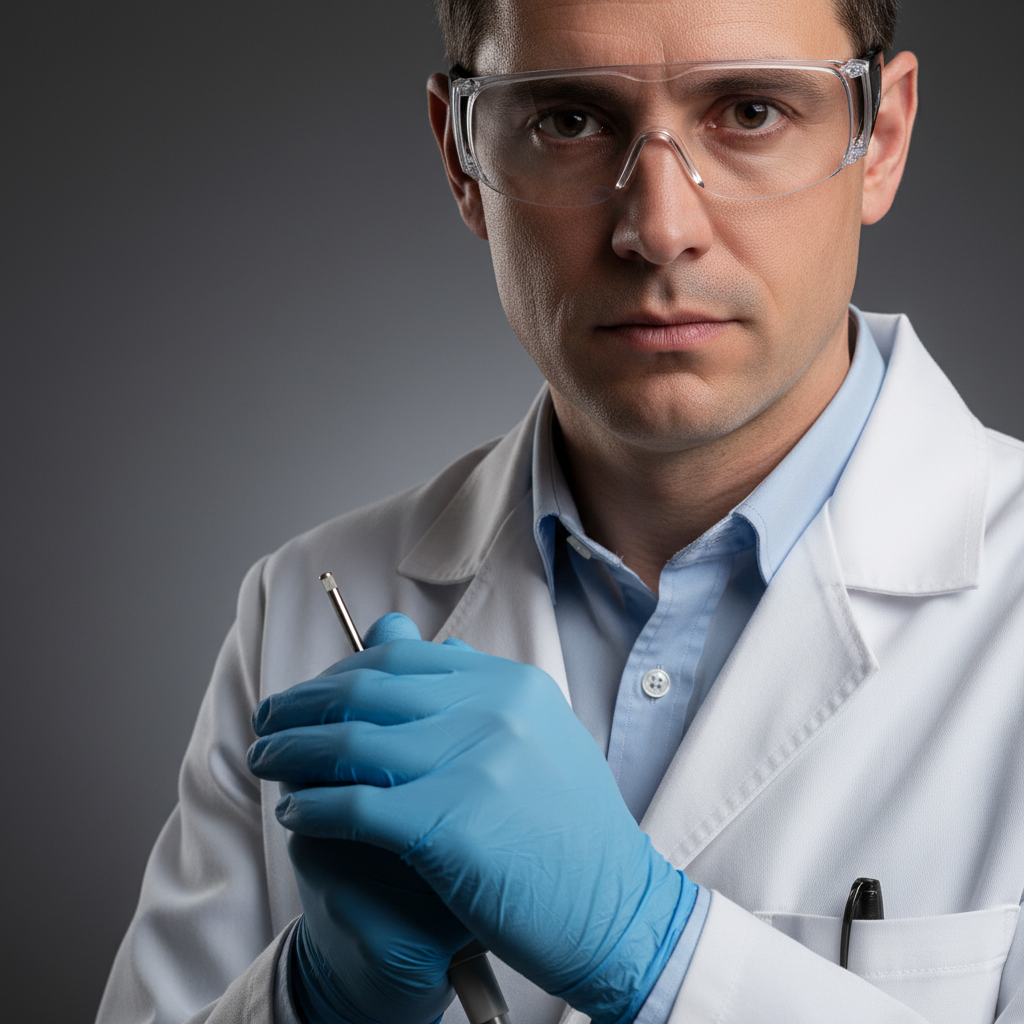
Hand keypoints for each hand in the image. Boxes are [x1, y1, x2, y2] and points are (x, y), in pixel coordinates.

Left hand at [249, 615, 697, 1023]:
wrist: (619, 910)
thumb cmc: (572, 833)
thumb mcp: (537, 740)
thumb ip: (469, 692)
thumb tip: (390, 637)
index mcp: (512, 685)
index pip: (401, 658)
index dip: (341, 673)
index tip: (312, 694)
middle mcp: (493, 711)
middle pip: (367, 690)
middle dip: (303, 703)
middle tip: (269, 720)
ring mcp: (474, 763)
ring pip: (351, 741)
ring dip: (293, 750)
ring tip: (266, 761)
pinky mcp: (450, 823)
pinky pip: (355, 804)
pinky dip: (313, 806)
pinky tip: (296, 813)